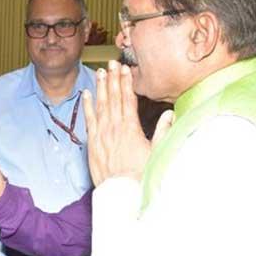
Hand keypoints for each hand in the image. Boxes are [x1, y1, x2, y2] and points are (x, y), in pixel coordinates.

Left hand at [83, 61, 173, 184]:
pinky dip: (87, 105)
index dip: (126, 82)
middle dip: (113, 79)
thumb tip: (169, 114)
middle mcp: (115, 127)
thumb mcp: (157, 153)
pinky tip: (85, 94)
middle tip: (111, 63)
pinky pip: (89, 119)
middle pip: (113, 98)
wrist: (121, 192)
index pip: (128, 99)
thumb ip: (162, 132)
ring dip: (100, 87)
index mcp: (131, 128)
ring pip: (100, 105)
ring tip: (100, 72)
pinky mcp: (92, 143)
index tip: (125, 69)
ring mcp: (102, 134)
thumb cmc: (141, 175)